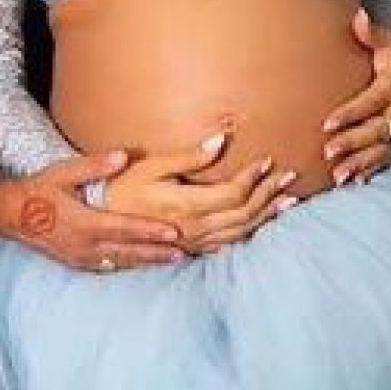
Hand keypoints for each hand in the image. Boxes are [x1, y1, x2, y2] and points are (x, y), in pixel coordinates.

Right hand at [0, 149, 187, 272]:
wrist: (10, 215)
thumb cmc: (38, 190)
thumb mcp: (63, 172)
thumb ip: (94, 165)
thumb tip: (123, 156)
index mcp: (84, 222)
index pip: (125, 228)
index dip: (150, 231)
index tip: (173, 232)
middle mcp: (84, 245)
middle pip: (128, 251)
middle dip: (156, 252)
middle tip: (183, 252)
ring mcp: (80, 257)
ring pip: (120, 261)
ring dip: (146, 261)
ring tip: (171, 259)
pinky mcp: (76, 263)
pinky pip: (108, 265)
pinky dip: (128, 264)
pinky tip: (141, 262)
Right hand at [103, 130, 300, 254]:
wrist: (98, 220)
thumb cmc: (120, 187)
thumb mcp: (151, 165)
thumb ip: (188, 156)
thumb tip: (220, 140)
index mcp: (185, 206)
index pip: (233, 193)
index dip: (253, 176)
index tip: (268, 159)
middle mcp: (192, 229)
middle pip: (243, 214)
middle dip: (270, 195)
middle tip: (292, 179)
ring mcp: (190, 243)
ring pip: (239, 233)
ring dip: (265, 216)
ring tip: (288, 202)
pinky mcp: (187, 249)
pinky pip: (226, 245)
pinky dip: (248, 232)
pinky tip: (260, 224)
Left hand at [321, 9, 390, 185]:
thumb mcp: (388, 43)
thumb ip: (372, 33)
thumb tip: (358, 17)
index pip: (370, 103)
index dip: (350, 114)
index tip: (326, 124)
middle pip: (375, 131)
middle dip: (352, 142)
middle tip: (327, 152)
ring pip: (380, 150)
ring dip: (360, 163)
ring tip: (337, 176)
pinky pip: (386, 160)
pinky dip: (370, 171)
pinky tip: (352, 182)